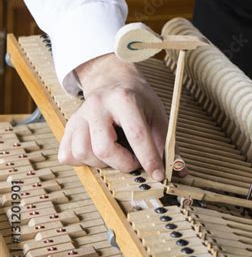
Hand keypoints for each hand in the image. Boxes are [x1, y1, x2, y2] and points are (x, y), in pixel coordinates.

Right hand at [58, 53, 184, 179]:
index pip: (136, 135)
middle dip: (123, 163)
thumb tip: (178, 170)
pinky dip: (84, 161)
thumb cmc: (137, 99)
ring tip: (115, 154)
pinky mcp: (68, 127)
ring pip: (83, 153)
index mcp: (123, 98)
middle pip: (103, 148)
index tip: (158, 174)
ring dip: (102, 163)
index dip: (149, 159)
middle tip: (134, 161)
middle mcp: (97, 105)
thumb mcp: (156, 114)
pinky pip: (68, 155)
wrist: (112, 81)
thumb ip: (165, 143)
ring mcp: (79, 116)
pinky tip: (97, 153)